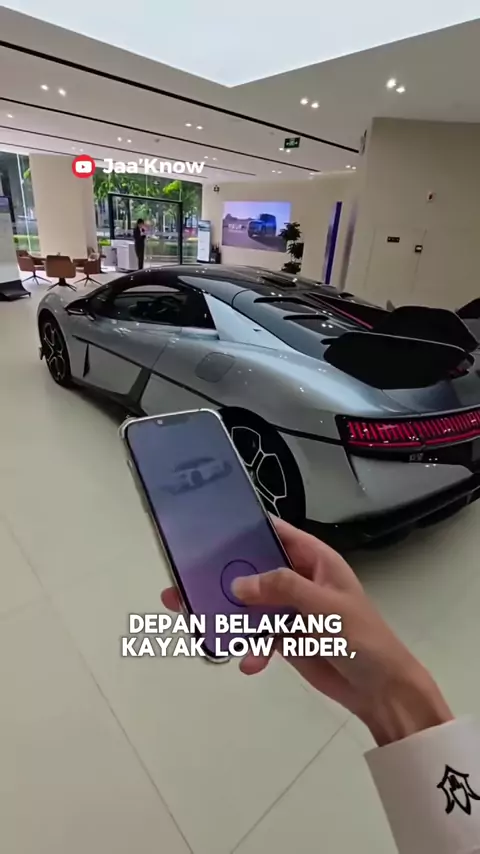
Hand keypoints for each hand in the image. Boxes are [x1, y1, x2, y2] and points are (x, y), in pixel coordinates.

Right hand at [161, 519, 452, 745]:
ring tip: (192, 619)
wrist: (380, 690)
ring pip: (250, 604)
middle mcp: (299, 580)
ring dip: (227, 614)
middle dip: (223, 575)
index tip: (209, 526)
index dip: (246, 528)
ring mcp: (291, 610)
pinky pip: (259, 636)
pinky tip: (249, 663)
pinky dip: (250, 647)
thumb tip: (238, 584)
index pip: (276, 533)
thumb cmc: (361, 638)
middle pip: (254, 569)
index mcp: (314, 560)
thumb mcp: (324, 607)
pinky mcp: (287, 639)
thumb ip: (283, 589)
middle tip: (184, 578)